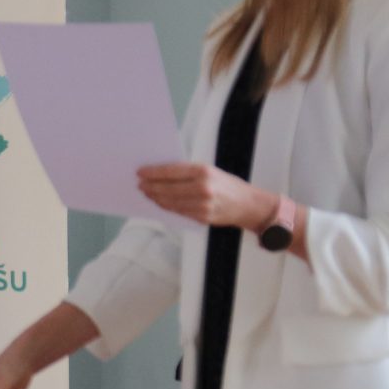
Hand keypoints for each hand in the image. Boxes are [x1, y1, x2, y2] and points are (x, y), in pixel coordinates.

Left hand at [136, 162, 272, 229]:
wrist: (248, 204)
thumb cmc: (228, 185)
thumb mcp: (210, 171)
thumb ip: (188, 172)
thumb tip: (161, 174)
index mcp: (203, 171)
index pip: (171, 171)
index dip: (153, 172)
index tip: (141, 172)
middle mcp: (202, 188)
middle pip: (168, 188)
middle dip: (151, 186)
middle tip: (140, 184)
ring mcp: (202, 205)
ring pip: (171, 202)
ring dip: (156, 198)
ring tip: (147, 193)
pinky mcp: (202, 217)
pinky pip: (179, 211)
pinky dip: (167, 207)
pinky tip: (160, 202)